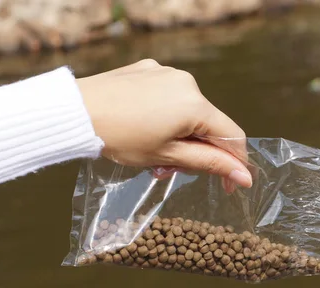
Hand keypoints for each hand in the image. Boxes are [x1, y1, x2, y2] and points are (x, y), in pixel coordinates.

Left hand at [75, 59, 251, 188]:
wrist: (75, 112)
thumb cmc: (120, 137)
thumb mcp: (168, 156)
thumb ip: (210, 164)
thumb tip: (244, 177)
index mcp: (195, 105)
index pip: (232, 136)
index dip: (234, 163)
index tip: (228, 185)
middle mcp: (186, 82)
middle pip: (208, 124)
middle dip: (197, 151)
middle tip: (169, 170)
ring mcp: (167, 72)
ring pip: (188, 111)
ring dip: (180, 134)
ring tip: (153, 152)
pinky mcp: (149, 69)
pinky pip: (169, 95)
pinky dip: (166, 115)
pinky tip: (143, 126)